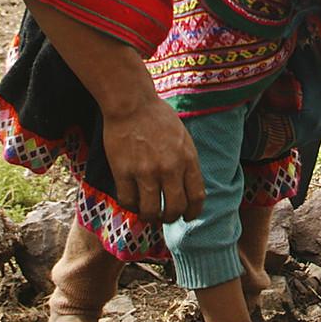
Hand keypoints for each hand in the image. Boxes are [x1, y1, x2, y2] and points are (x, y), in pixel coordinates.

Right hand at [99, 93, 205, 224]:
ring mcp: (146, 171)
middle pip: (175, 209)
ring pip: (151, 211)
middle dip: (171, 218)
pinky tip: (132, 201)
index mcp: (187, 159)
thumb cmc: (157, 117)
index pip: (196, 197)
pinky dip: (131, 206)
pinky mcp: (124, 171)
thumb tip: (187, 187)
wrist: (131, 103)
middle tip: (165, 216)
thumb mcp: (183, 137)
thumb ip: (186, 162)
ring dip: (150, 217)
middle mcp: (169, 168)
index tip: (187, 216)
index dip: (192, 212)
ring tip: (147, 213)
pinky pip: (128, 201)